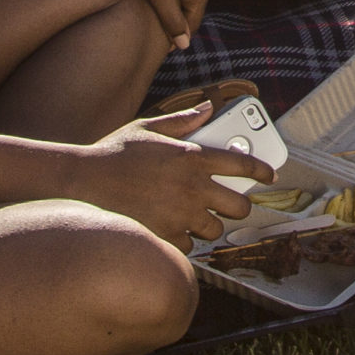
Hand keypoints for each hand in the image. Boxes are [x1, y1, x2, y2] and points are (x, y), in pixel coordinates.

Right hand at [71, 117, 268, 245]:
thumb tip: (207, 109)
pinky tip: (173, 227)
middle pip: (239, 206)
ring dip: (209, 223)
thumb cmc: (114, 153)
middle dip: (238, 206)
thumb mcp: (149, 128)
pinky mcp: (166, 235)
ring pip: (215, 229)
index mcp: (192, 157)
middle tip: (229, 203)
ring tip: (194, 214)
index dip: (261, 171)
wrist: (83, 182)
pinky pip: (189, 245)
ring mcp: (180, 214)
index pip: (242, 164)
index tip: (270, 176)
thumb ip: (182, 121)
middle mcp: (192, 187)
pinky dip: (184, 239)